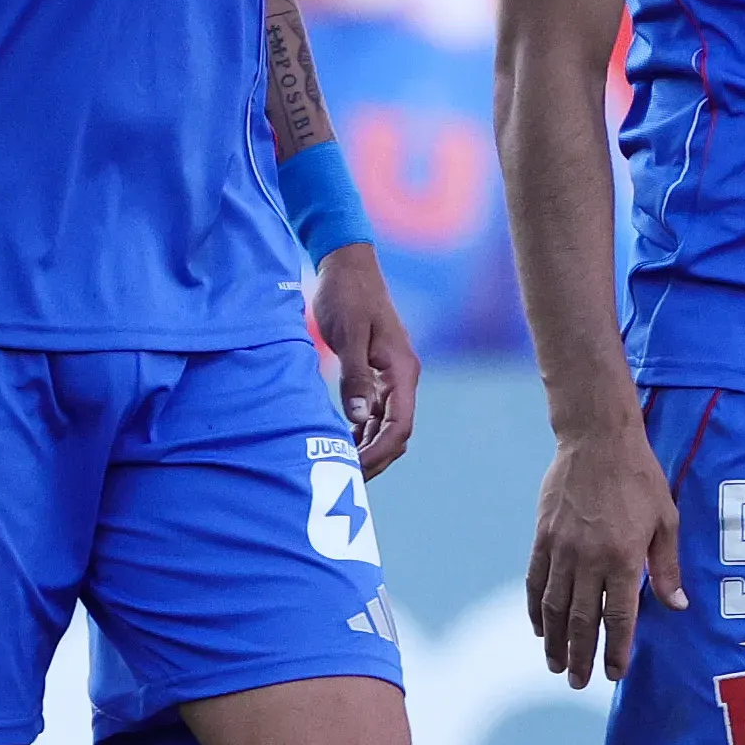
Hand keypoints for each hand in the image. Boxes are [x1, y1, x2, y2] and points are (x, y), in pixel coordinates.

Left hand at [314, 244, 419, 476]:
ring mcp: (392, 376)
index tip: (353, 471)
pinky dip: (363, 432)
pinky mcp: (378, 372)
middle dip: (375, 459)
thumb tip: (360, 417)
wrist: (347, 265)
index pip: (400, 425)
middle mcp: (403, 377)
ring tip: (340, 467)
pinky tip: (342, 442)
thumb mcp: (349, 335)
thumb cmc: (346, 296)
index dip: (379, 452)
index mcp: (402, 369)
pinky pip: (377, 413)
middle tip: (344, 479)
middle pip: (397, 432)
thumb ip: (355, 376)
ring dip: (369, 448)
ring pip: (388, 426)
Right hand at [525, 414, 686, 687]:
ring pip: (553, 607)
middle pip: (581, 621)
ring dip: (554, 641)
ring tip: (555, 665)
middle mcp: (589, 559)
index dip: (616, 650)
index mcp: (623, 558)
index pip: (618, 618)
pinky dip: (535, 609)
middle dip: (580, 656)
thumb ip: (667, 567)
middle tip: (579, 682)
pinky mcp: (543, 537)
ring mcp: (561, 549)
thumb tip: (677, 607)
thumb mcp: (666, 520)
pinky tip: (538, 628)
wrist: (597, 439)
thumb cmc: (639, 478)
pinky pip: (535, 581)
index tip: (614, 674)